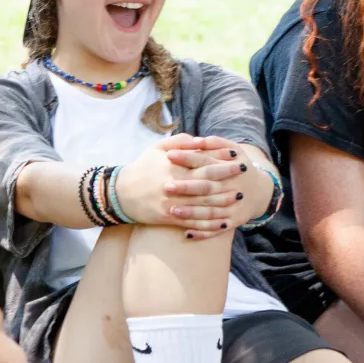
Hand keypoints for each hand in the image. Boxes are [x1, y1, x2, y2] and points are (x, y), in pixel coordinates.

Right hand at [113, 134, 245, 236]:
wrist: (119, 195)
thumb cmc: (141, 168)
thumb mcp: (156, 149)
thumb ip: (179, 142)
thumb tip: (201, 140)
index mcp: (173, 166)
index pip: (203, 162)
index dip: (222, 159)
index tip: (237, 155)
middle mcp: (174, 185)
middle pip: (208, 182)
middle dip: (228, 177)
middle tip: (245, 173)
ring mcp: (173, 204)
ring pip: (204, 204)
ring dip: (224, 200)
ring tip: (239, 196)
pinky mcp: (169, 219)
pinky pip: (194, 223)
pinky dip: (210, 224)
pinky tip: (224, 221)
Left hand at [165, 136, 276, 237]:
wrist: (259, 191)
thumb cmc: (238, 167)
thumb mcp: (233, 150)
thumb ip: (214, 143)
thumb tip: (195, 140)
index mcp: (229, 167)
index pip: (205, 161)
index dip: (187, 157)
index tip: (168, 155)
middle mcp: (232, 187)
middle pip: (207, 187)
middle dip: (187, 187)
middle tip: (166, 186)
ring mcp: (233, 206)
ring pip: (211, 211)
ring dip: (192, 212)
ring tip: (172, 210)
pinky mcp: (233, 221)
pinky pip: (217, 229)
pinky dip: (203, 233)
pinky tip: (186, 233)